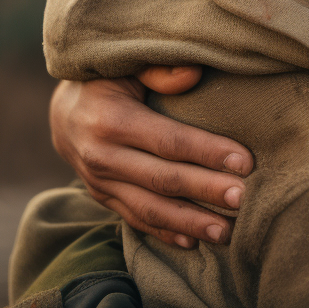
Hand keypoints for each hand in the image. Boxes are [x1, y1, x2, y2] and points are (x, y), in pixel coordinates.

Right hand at [49, 68, 253, 247]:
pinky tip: (194, 242)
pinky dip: (165, 234)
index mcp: (112, 119)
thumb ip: (159, 69)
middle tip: (244, 199)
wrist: (63, 110)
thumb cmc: (109, 79)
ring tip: (227, 232)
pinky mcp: (102, 199)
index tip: (245, 162)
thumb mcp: (128, 64)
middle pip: (164, 180)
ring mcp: (99, 183)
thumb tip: (193, 74)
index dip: (208, 152)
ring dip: (190, 223)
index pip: (169, 141)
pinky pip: (135, 220)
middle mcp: (101, 155)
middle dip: (207, 191)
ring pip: (150, 209)